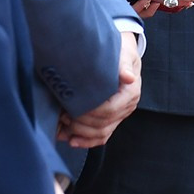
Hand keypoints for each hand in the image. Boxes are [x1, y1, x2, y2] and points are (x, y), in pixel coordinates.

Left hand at [58, 32, 141, 148]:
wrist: (123, 54)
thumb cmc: (122, 52)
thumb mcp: (124, 54)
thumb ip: (125, 66)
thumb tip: (128, 77)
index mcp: (130, 93)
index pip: (110, 110)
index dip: (91, 112)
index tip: (73, 108)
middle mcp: (127, 106)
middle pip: (104, 124)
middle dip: (82, 123)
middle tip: (63, 116)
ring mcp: (120, 114)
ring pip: (101, 132)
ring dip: (81, 134)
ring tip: (63, 127)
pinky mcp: (112, 118)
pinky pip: (101, 135)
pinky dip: (86, 141)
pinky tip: (72, 140)